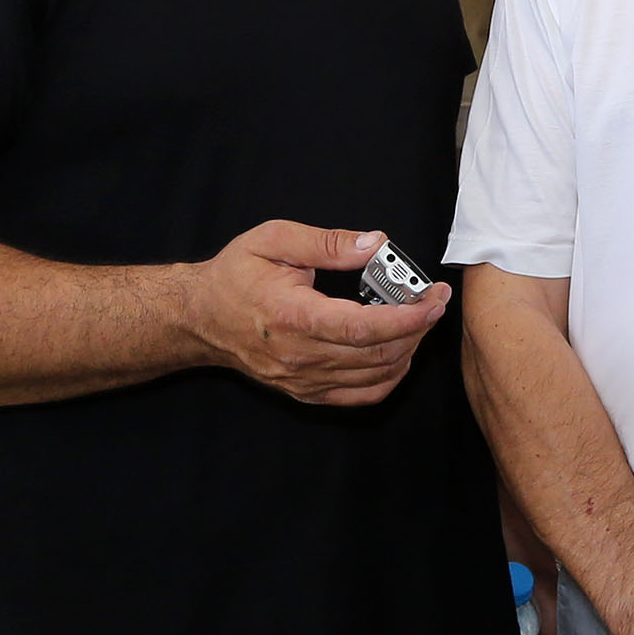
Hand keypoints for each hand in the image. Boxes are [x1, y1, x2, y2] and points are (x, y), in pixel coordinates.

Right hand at [178, 223, 449, 405]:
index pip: (362, 327)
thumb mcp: (274, 240)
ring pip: (374, 375)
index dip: (407, 317)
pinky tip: (398, 350)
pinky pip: (360, 394)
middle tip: (434, 300)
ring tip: (419, 319)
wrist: (199, 317)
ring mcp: (302, 379)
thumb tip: (374, 244)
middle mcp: (298, 355)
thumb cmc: (235, 276)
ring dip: (408, 348)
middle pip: (376, 353)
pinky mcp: (305, 391)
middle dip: (418, 327)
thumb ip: (328, 242)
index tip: (434, 299)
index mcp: (292, 316)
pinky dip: (389, 376)